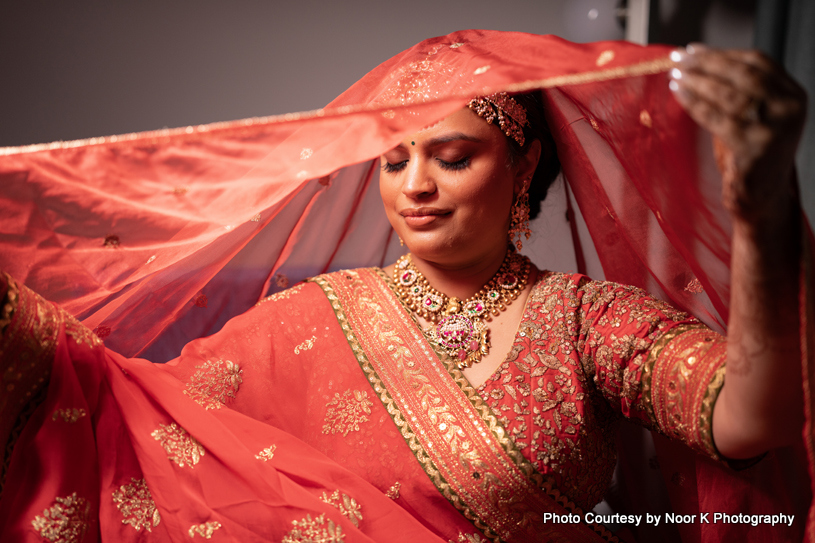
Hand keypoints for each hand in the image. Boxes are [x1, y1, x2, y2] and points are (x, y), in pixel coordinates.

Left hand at [669, 44, 806, 222]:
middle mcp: (790, 109)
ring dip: (699, 82)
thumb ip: (735, 92)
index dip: (722, 53)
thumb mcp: (750, 117)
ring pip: (731, 95)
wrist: (761, 201)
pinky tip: (679, 96)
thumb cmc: (749, 158)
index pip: (758, 62)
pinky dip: (696, 105)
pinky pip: (719, 119)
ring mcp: (776, 129)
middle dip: (707, 64)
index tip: (694, 50)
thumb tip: (696, 65)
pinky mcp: (756, 148)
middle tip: (679, 60)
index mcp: (792, 95)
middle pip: (744, 74)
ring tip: (676, 76)